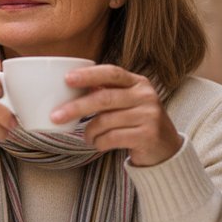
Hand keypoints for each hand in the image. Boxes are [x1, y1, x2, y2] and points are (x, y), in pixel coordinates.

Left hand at [50, 65, 181, 166]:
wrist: (165, 148)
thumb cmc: (136, 121)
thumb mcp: (126, 101)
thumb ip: (106, 92)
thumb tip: (69, 86)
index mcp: (138, 82)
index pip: (112, 73)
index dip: (89, 75)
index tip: (67, 79)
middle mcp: (146, 96)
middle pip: (104, 98)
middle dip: (77, 107)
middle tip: (55, 116)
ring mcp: (149, 115)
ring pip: (105, 121)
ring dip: (89, 132)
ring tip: (87, 136)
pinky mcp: (147, 135)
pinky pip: (112, 138)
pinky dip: (99, 143)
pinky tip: (98, 144)